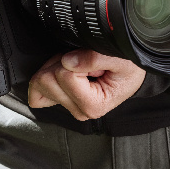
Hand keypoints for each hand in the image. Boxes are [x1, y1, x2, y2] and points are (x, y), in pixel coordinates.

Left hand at [27, 49, 145, 120]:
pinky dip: (48, 71)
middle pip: (47, 80)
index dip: (76, 59)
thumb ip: (95, 58)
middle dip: (61, 62)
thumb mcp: (121, 58)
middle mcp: (78, 110)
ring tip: (79, 64)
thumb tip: (67, 61)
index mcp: (93, 105)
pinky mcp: (60, 101)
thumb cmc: (130, 67)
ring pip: (39, 81)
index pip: (65, 76)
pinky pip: (36, 89)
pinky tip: (67, 69)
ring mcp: (68, 106)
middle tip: (83, 60)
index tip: (92, 61)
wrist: (133, 72)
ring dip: (56, 64)